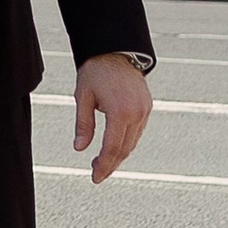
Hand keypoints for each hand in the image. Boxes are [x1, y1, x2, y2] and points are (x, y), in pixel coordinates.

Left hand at [74, 50, 152, 183]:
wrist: (116, 49)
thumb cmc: (96, 71)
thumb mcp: (83, 96)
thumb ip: (83, 124)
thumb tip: (79, 148)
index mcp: (120, 111)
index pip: (112, 148)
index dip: (103, 165)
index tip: (95, 177)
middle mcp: (136, 113)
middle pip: (124, 149)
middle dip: (111, 164)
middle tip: (97, 174)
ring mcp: (145, 110)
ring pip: (133, 142)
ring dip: (119, 155)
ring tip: (103, 162)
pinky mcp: (147, 107)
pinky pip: (137, 131)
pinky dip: (127, 142)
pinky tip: (115, 146)